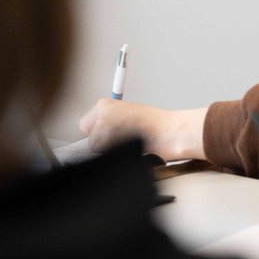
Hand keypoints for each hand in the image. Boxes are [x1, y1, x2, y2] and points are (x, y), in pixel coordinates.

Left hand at [79, 101, 206, 160]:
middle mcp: (101, 112)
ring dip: (110, 149)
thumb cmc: (157, 126)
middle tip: (122, 138)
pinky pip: (103, 155)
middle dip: (100, 140)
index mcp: (105, 104)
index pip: (87, 124)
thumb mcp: (130, 114)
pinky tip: (130, 148)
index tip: (114, 133)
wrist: (171, 131)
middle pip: (87, 134)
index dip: (99, 131)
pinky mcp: (108, 140)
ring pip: (95, 146)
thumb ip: (111, 121)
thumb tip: (98, 134)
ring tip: (130, 142)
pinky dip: (116, 155)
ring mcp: (103, 126)